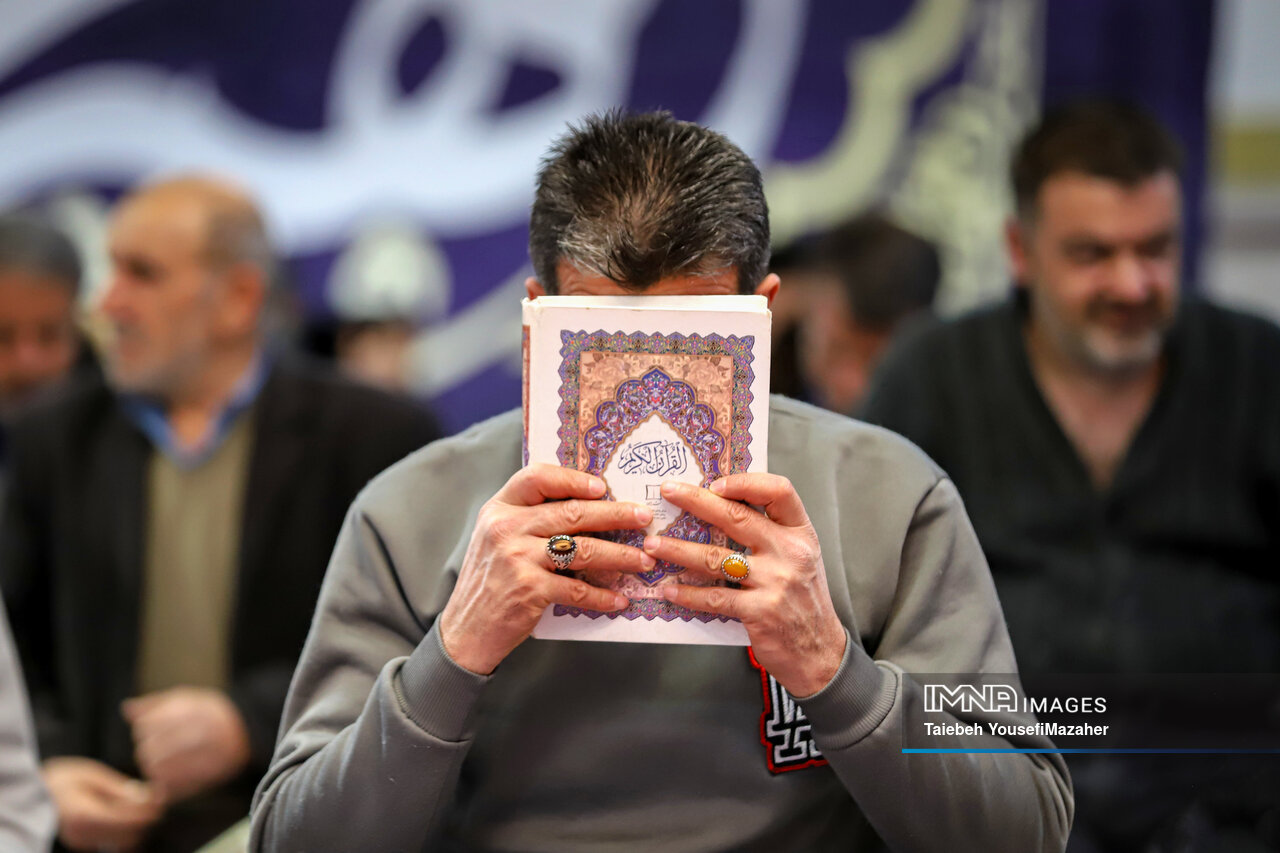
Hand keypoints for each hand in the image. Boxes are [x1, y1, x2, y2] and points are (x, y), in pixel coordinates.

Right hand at [42, 756, 164, 851]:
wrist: (30, 798)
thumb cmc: (59, 781)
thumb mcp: (89, 775)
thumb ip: (118, 788)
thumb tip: (146, 796)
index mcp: (88, 816)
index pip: (133, 820)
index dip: (153, 809)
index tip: (163, 795)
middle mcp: (86, 835)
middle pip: (133, 835)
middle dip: (149, 819)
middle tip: (158, 800)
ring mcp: (84, 843)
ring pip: (126, 842)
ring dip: (140, 826)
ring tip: (145, 805)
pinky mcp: (85, 844)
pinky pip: (115, 841)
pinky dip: (128, 829)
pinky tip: (129, 813)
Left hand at [122, 687, 251, 801]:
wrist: (246, 730)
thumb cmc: (210, 713)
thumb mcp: (186, 698)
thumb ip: (154, 704)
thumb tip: (126, 708)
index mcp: (189, 711)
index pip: (144, 726)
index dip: (145, 729)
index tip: (155, 730)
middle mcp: (196, 732)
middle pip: (147, 750)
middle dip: (148, 751)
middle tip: (158, 750)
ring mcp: (202, 756)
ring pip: (157, 770)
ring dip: (154, 769)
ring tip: (165, 763)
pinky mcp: (206, 776)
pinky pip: (173, 787)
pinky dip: (167, 786)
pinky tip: (172, 778)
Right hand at [439, 463, 655, 674]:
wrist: (465, 629)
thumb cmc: (490, 580)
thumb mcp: (497, 537)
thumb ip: (529, 518)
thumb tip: (586, 504)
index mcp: (499, 508)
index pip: (537, 478)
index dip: (572, 479)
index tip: (602, 486)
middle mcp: (506, 528)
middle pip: (571, 512)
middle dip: (615, 514)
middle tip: (643, 517)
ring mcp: (517, 558)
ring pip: (582, 549)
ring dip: (620, 555)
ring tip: (644, 560)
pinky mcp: (529, 589)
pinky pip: (577, 589)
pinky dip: (602, 596)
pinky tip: (619, 599)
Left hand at [643, 475, 847, 696]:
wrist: (820, 651)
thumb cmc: (803, 600)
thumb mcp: (800, 558)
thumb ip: (771, 533)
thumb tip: (722, 506)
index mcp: (800, 533)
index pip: (779, 491)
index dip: (745, 481)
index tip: (714, 482)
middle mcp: (790, 553)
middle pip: (737, 517)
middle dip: (696, 501)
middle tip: (668, 491)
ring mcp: (775, 582)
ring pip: (715, 558)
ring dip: (678, 550)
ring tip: (652, 546)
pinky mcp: (759, 611)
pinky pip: (714, 597)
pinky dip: (688, 593)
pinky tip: (670, 589)